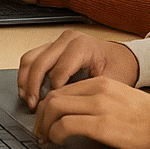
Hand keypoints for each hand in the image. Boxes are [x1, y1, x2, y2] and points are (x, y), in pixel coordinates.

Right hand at [17, 30, 139, 109]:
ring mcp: (58, 41)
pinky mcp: (52, 45)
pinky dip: (26, 74)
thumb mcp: (110, 83)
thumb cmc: (119, 69)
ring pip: (30, 58)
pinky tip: (27, 89)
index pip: (58, 71)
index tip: (53, 108)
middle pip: (39, 63)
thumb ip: (89, 93)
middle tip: (33, 106)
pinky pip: (32, 57)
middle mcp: (67, 40)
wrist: (124, 58)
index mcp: (82, 46)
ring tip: (27, 99)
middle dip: (33, 87)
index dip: (53, 93)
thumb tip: (69, 108)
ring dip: (25, 80)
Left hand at [33, 77, 149, 148]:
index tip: (45, 117)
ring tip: (46, 137)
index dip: (48, 105)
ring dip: (45, 125)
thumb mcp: (119, 97)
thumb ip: (96, 99)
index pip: (62, 89)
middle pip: (54, 97)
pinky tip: (58, 141)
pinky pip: (66, 126)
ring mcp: (99, 107)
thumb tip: (71, 113)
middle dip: (41, 115)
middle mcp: (97, 91)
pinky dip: (55, 134)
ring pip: (55, 109)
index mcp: (101, 83)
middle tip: (39, 129)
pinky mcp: (101, 126)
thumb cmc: (146, 117)